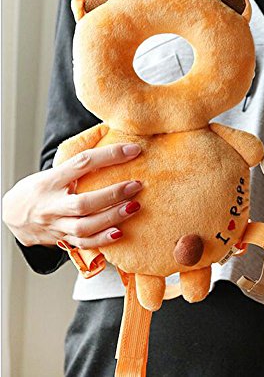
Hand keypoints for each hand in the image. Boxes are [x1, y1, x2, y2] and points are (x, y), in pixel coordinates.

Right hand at [2, 143, 143, 248]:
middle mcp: (52, 205)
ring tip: (134, 206)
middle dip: (113, 194)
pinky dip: (102, 239)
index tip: (133, 150)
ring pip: (85, 226)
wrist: (13, 215)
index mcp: (51, 180)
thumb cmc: (39, 188)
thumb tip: (109, 135)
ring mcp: (56, 225)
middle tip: (137, 185)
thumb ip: (79, 161)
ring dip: (113, 217)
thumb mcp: (53, 170)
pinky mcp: (62, 239)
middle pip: (83, 203)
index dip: (109, 155)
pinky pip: (83, 243)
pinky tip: (120, 232)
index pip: (82, 163)